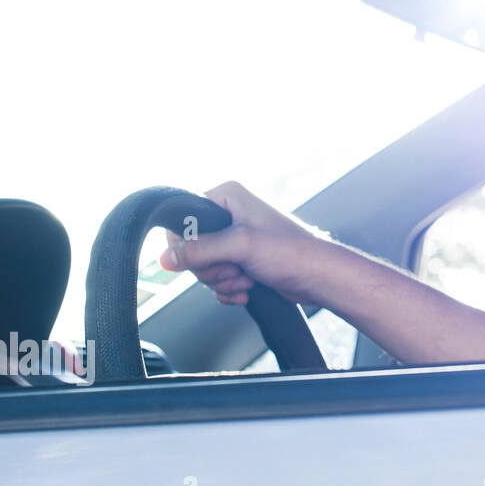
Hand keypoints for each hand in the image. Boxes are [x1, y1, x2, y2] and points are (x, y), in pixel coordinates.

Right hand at [159, 181, 328, 304]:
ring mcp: (235, 240)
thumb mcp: (240, 246)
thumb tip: (165, 259)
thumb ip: (199, 250)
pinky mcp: (241, 261)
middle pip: (191, 249)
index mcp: (227, 197)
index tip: (208, 256)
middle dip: (212, 267)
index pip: (182, 220)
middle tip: (236, 267)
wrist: (318, 278)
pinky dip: (229, 289)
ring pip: (203, 268)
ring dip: (223, 280)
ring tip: (247, 276)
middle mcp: (229, 214)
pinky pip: (217, 280)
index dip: (188, 245)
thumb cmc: (292, 252)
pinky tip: (248, 288)